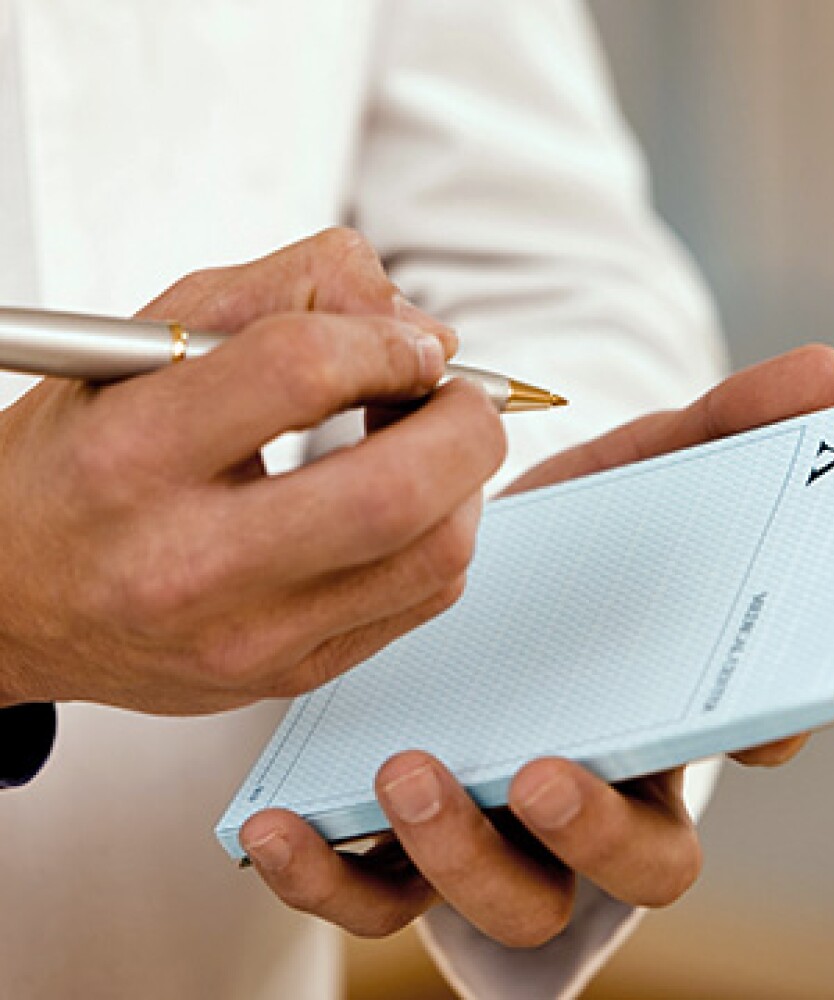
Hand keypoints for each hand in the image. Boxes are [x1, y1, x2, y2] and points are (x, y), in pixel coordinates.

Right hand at [0, 229, 505, 712]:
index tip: (407, 343)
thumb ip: (284, 294)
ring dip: (465, 482)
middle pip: (396, 491)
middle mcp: (186, 565)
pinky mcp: (289, 675)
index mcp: (130, 457)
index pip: (302, 371)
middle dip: (466, 422)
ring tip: (425, 446)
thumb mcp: (144, 345)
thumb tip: (419, 327)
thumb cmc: (78, 466)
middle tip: (455, 394)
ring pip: (433, 556)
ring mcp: (246, 638)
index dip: (387, 340)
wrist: (11, 601)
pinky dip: (442, 535)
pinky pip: (422, 600)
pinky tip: (401, 505)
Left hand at [239, 344, 833, 942]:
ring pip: (512, 901)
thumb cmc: (550, 546)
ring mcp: (496, 830)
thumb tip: (828, 368)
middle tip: (540, 770)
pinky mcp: (399, 848)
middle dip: (599, 831)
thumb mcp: (620, 477)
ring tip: (407, 769)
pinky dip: (332, 875)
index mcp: (660, 703)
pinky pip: (377, 899)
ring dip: (464, 858)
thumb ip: (715, 429)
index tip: (755, 711)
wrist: (418, 575)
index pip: (741, 745)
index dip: (764, 734)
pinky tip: (279, 822)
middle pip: (642, 861)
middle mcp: (593, 787)